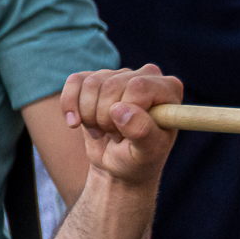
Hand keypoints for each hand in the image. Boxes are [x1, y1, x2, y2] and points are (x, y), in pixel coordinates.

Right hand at [60, 66, 182, 188]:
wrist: (118, 163)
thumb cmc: (139, 159)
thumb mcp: (146, 153)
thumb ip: (141, 132)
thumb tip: (120, 110)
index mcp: (169, 89)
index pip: (138, 86)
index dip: (127, 112)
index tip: (130, 133)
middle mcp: (148, 76)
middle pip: (111, 85)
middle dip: (105, 118)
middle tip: (116, 136)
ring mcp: (120, 75)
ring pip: (90, 84)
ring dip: (90, 116)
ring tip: (104, 131)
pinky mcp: (95, 79)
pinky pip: (74, 81)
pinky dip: (69, 106)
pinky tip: (76, 123)